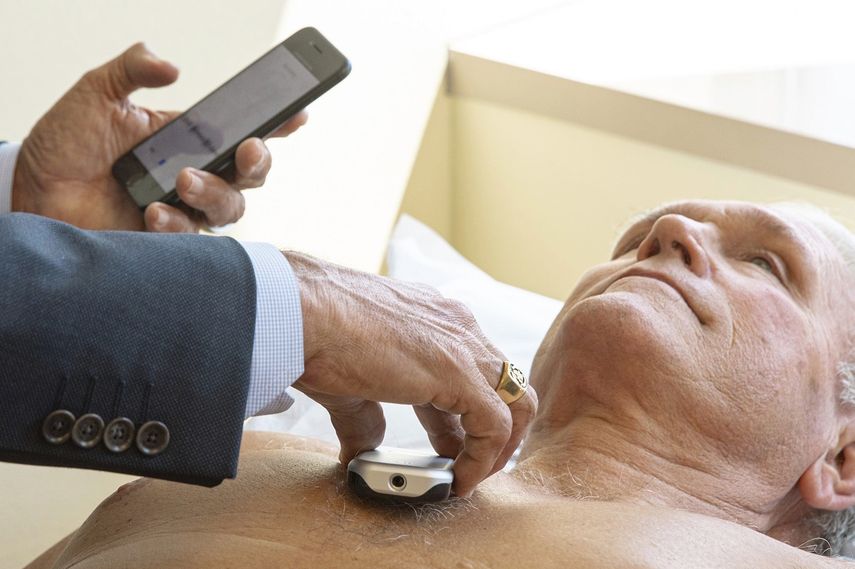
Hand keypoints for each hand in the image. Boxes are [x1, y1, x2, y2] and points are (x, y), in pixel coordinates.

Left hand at [12, 43, 306, 231]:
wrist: (34, 192)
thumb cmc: (66, 145)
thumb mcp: (97, 92)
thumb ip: (133, 68)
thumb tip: (171, 66)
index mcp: (187, 139)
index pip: (240, 130)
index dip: (275, 125)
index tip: (298, 115)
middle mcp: (194, 174)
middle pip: (249, 175)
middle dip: (258, 162)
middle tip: (249, 150)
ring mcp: (183, 209)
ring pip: (229, 209)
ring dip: (215, 193)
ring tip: (183, 182)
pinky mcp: (166, 242)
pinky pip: (191, 238)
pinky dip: (177, 225)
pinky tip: (154, 213)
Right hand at [287, 252, 538, 497]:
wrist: (299, 311)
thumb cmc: (313, 332)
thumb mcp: (349, 380)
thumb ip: (365, 416)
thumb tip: (364, 448)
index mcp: (433, 319)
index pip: (471, 370)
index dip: (465, 415)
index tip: (449, 447)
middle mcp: (457, 326)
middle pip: (506, 382)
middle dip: (497, 430)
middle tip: (471, 465)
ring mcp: (462, 345)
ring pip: (516, 400)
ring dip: (499, 446)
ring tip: (470, 478)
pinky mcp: (458, 371)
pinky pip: (495, 424)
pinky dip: (483, 458)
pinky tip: (458, 480)